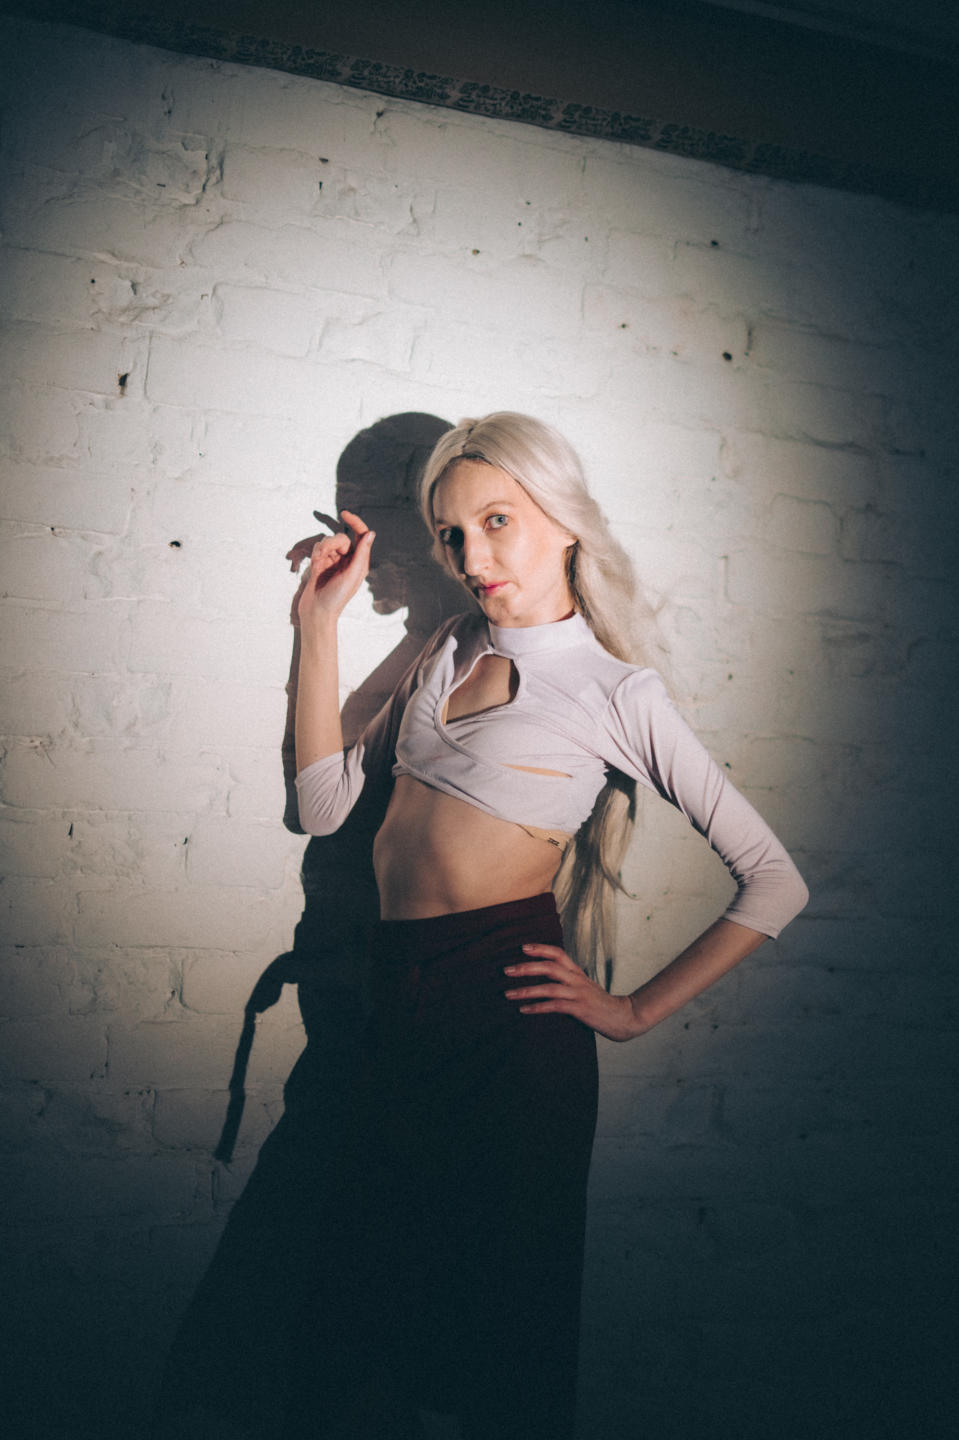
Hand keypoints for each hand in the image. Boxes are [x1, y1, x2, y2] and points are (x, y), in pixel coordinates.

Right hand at [291, 509, 373, 628]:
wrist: (316, 611)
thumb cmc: (337, 597)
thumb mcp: (353, 575)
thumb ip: (362, 553)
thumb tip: (370, 533)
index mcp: (359, 563)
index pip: (361, 536)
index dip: (355, 522)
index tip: (344, 513)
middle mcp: (347, 560)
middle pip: (342, 538)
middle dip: (334, 543)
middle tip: (327, 556)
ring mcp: (333, 561)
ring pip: (328, 541)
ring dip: (323, 548)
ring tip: (319, 563)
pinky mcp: (319, 563)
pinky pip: (319, 547)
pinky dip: (316, 552)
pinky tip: (315, 563)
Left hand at [503, 944, 641, 1041]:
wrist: (624, 1017)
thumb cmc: (600, 1003)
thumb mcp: (584, 986)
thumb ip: (568, 980)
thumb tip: (547, 978)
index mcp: (577, 972)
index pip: (558, 953)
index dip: (541, 948)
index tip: (523, 947)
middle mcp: (577, 980)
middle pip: (550, 967)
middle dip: (526, 967)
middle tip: (506, 970)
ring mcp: (578, 994)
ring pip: (549, 988)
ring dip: (526, 990)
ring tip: (509, 994)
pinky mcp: (580, 1009)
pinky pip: (555, 1006)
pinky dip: (538, 1008)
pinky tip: (524, 1010)